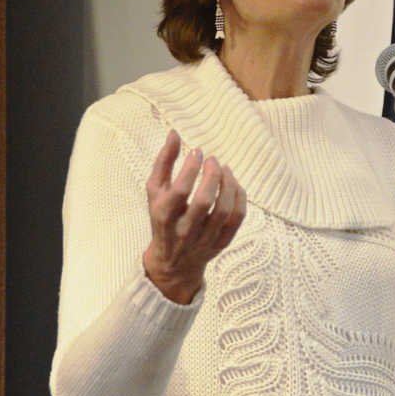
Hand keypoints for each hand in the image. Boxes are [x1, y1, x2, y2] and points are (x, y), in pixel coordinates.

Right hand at [143, 130, 245, 303]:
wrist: (173, 263)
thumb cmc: (162, 218)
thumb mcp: (154, 192)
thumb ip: (163, 162)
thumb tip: (175, 133)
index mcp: (164, 216)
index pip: (180, 190)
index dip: (191, 168)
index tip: (198, 152)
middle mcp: (184, 230)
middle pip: (205, 201)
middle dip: (212, 175)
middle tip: (213, 160)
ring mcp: (204, 239)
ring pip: (225, 210)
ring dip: (229, 184)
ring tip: (225, 169)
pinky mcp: (221, 243)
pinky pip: (237, 219)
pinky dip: (240, 198)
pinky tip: (235, 185)